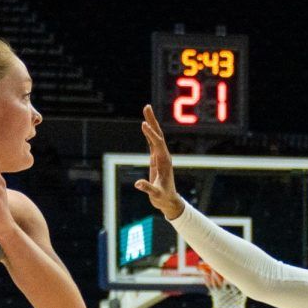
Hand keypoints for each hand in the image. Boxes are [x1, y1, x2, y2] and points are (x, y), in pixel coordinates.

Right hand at [134, 105, 184, 219]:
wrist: (168, 201)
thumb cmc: (163, 198)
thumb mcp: (155, 195)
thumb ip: (148, 188)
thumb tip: (138, 184)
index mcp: (164, 162)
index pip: (157, 144)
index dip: (151, 134)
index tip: (143, 124)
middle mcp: (164, 156)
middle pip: (158, 134)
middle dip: (152, 121)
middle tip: (147, 106)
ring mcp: (160, 156)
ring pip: (156, 136)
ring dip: (151, 123)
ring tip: (146, 109)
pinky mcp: (156, 158)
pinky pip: (152, 142)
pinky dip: (148, 133)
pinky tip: (145, 125)